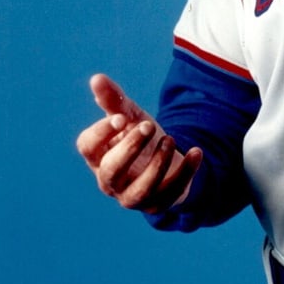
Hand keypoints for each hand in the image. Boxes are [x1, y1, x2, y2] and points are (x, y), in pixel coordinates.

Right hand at [76, 73, 202, 213]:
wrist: (167, 158)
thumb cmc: (140, 136)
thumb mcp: (130, 116)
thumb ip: (114, 100)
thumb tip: (97, 78)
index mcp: (98, 156)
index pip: (87, 146)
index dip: (102, 132)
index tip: (122, 118)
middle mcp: (109, 180)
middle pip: (111, 170)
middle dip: (130, 148)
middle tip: (148, 126)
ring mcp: (132, 196)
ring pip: (141, 189)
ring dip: (157, 164)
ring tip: (170, 139)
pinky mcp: (157, 204)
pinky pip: (171, 193)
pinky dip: (186, 172)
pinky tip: (196, 151)